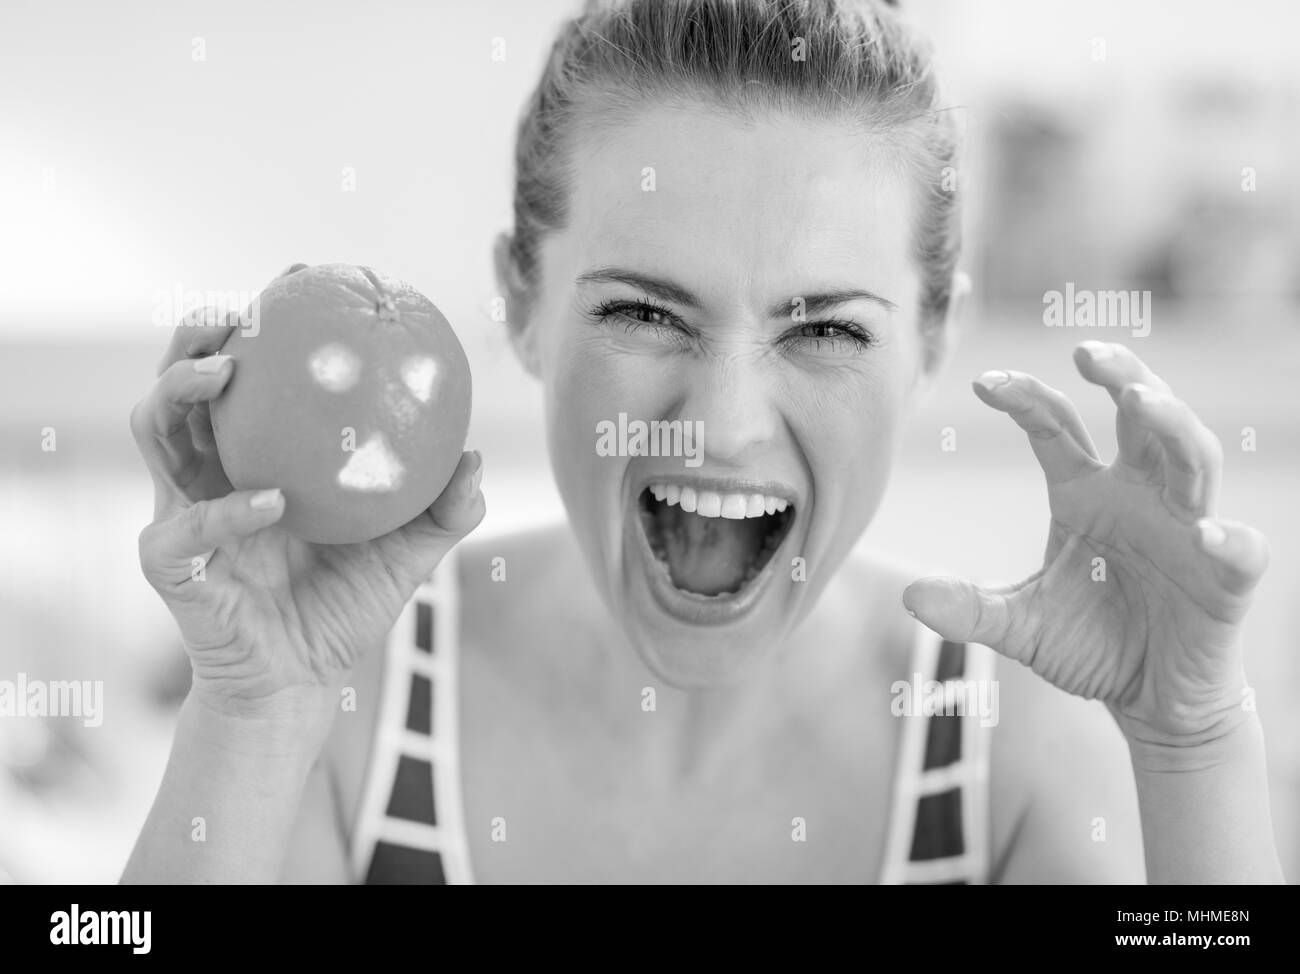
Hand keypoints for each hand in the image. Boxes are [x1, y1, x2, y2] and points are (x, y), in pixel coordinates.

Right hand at [132, 264, 484, 724]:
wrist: (300, 683)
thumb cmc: (344, 609)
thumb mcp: (409, 555)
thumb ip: (444, 510)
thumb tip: (477, 457)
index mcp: (256, 457)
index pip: (248, 376)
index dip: (261, 323)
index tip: (295, 279)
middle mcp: (210, 472)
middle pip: (180, 380)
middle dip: (197, 334)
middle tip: (241, 312)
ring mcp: (181, 510)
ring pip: (154, 427)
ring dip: (183, 390)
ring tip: (228, 373)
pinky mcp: (168, 563)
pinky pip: (183, 527)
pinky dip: (225, 510)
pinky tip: (272, 500)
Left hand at [903, 341, 1267, 750]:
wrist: (1149, 701)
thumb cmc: (1089, 645)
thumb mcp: (1018, 626)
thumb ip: (970, 609)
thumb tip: (910, 595)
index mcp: (1084, 492)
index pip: (1054, 426)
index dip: (1024, 397)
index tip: (985, 382)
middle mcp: (1138, 495)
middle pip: (1141, 415)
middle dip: (1120, 374)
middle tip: (1087, 352)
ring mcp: (1187, 531)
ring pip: (1192, 458)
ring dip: (1172, 425)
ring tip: (1140, 400)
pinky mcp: (1225, 581)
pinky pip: (1237, 552)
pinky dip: (1229, 540)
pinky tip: (1209, 535)